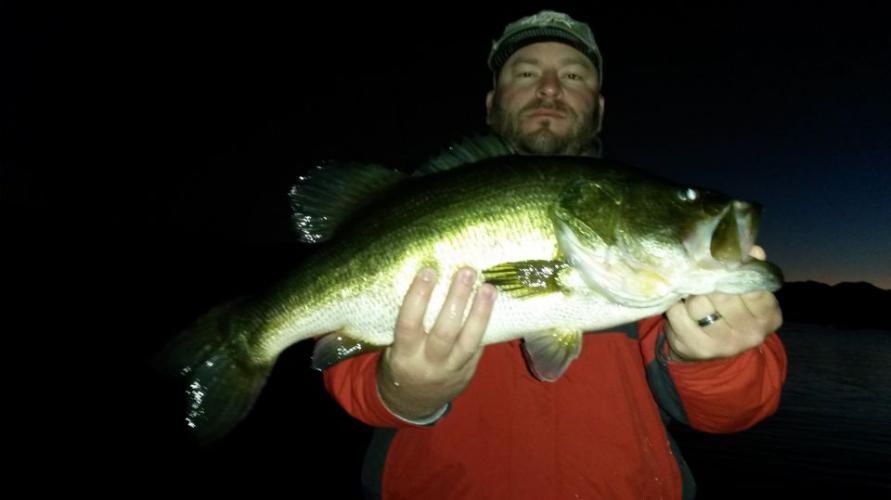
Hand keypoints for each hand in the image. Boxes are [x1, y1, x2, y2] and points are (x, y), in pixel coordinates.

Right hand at [378, 267, 496, 419]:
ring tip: (488, 287)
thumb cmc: (402, 362)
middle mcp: (428, 364)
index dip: (418, 297)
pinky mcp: (468, 373)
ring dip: (480, 312)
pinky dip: (485, 325)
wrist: (413, 402)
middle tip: (466, 272)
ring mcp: (451, 371)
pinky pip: (479, 348)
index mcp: (404, 356)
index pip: (409, 324)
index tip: (429, 271)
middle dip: (457, 299)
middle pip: (445, 331)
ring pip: (469, 341)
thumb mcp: (395, 347)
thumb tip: (428, 281)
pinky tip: (491, 304)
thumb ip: (410, 323)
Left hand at [665, 245, 782, 361]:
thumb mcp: (747, 295)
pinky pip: (678, 315)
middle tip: (701, 277)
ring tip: (692, 294)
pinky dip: (675, 306)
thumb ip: (750, 271)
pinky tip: (680, 306)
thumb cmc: (730, 313)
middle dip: (708, 282)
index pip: (752, 289)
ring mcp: (724, 344)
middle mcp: (751, 334)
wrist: (711, 351)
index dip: (733, 273)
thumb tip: (753, 250)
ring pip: (698, 304)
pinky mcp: (698, 348)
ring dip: (690, 295)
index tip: (721, 265)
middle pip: (722, 295)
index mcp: (768, 316)